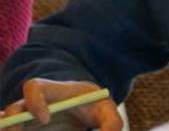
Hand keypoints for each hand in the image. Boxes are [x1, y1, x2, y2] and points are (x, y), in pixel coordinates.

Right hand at [1, 79, 121, 130]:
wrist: (87, 110)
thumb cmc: (95, 106)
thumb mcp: (107, 111)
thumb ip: (112, 123)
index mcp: (52, 91)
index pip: (33, 87)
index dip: (34, 101)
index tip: (45, 118)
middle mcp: (32, 106)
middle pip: (12, 112)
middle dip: (11, 124)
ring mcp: (26, 121)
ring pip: (9, 126)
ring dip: (14, 130)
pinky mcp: (27, 130)